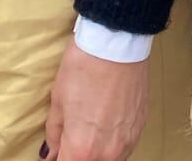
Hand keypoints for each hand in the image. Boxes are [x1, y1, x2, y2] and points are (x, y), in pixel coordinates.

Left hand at [42, 39, 148, 160]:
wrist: (116, 42)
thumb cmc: (83, 67)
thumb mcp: (58, 100)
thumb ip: (54, 134)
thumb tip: (51, 153)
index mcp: (81, 150)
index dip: (58, 159)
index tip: (57, 150)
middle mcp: (106, 154)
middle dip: (77, 155)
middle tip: (71, 137)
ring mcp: (126, 143)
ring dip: (96, 153)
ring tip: (90, 128)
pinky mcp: (140, 128)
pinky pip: (123, 148)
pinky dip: (112, 144)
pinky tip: (106, 125)